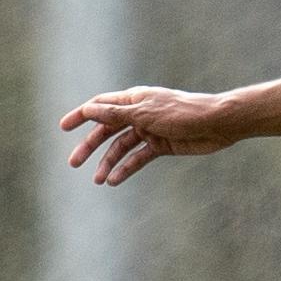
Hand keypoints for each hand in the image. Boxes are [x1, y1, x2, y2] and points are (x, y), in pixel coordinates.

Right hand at [60, 87, 231, 186]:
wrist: (217, 124)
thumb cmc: (183, 113)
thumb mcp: (146, 114)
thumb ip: (117, 114)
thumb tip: (89, 110)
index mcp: (134, 100)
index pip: (101, 106)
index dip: (81, 115)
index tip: (63, 127)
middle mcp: (139, 114)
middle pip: (107, 130)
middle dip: (90, 146)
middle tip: (73, 163)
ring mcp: (150, 130)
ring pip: (121, 147)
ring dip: (108, 162)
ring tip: (98, 180)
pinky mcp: (161, 145)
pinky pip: (138, 158)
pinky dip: (126, 168)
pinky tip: (115, 180)